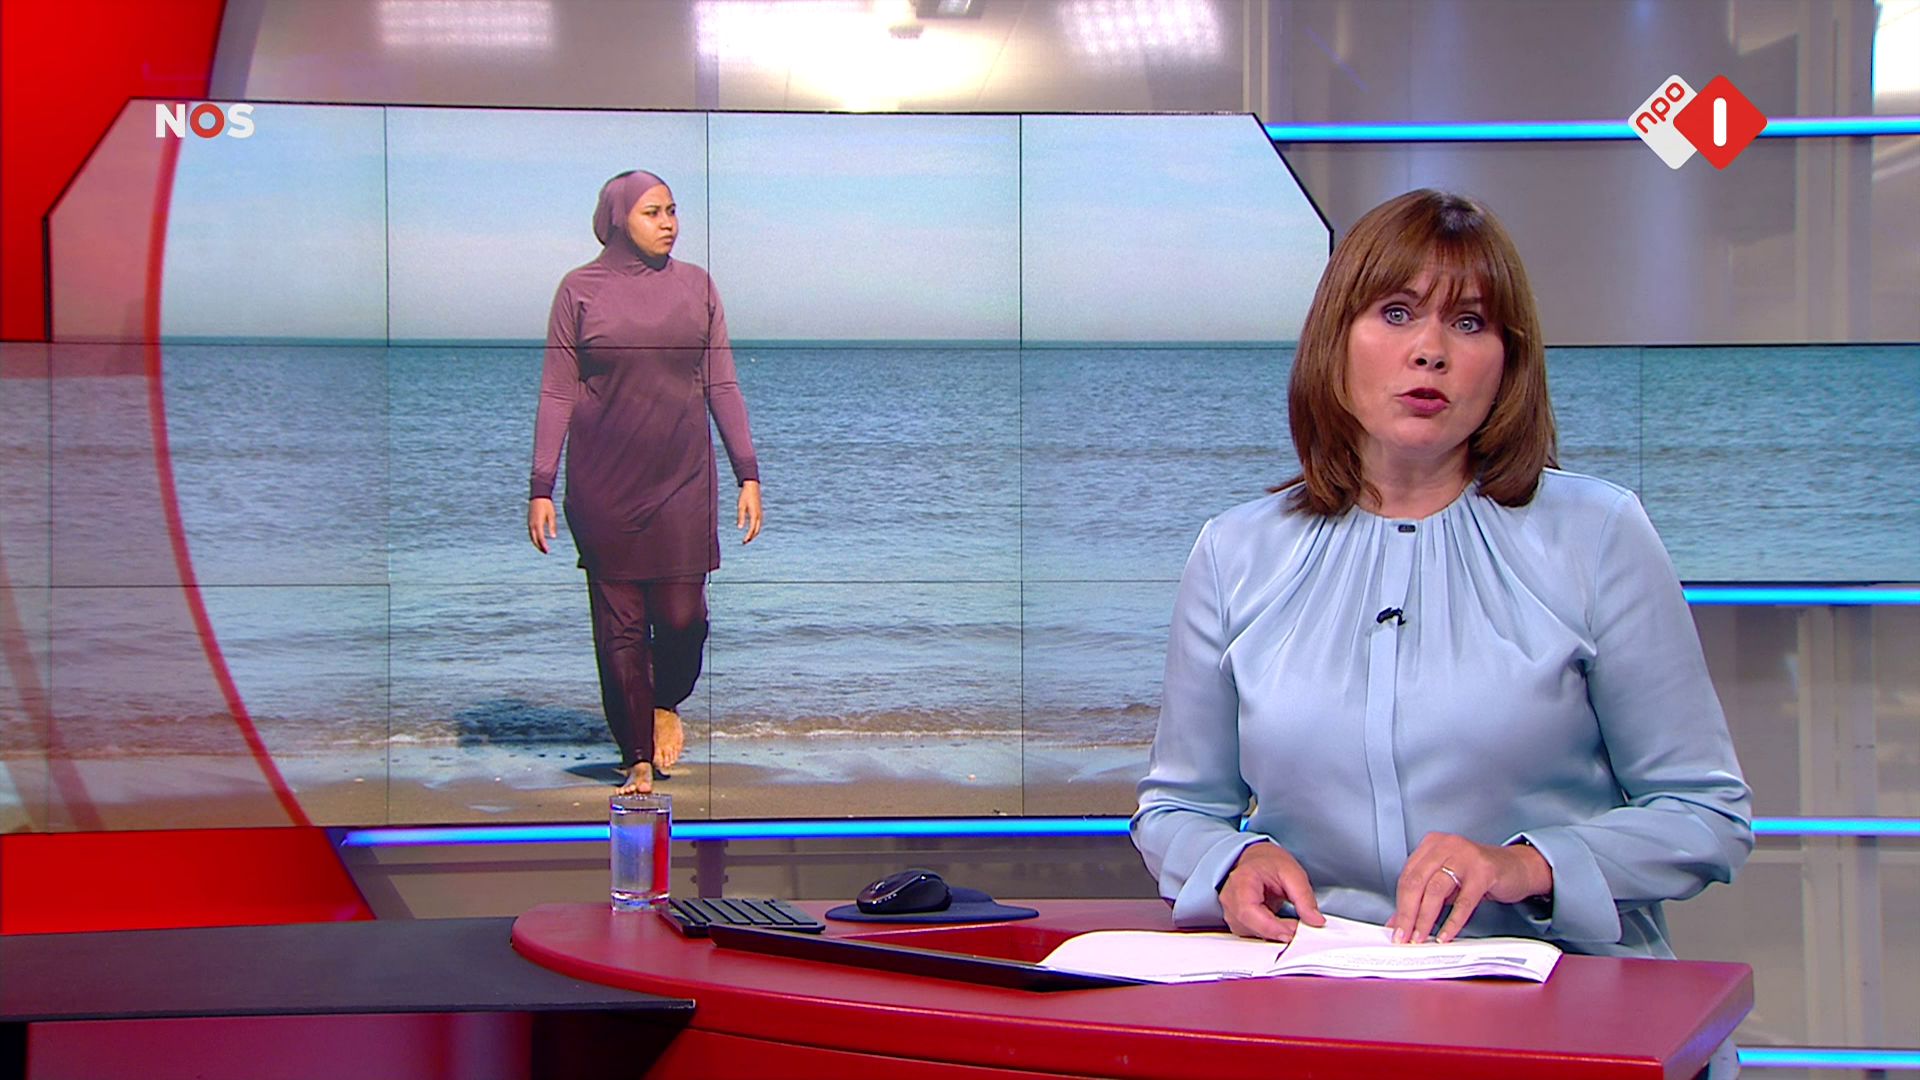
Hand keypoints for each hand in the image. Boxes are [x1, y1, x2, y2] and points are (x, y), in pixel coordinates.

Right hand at [527, 498, 555, 553]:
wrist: (538, 495)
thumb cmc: (546, 505)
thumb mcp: (552, 515)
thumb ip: (552, 526)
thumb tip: (553, 537)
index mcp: (537, 523)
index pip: (540, 537)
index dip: (543, 545)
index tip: (547, 550)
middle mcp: (532, 524)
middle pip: (534, 539)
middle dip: (539, 546)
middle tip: (546, 552)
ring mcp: (530, 523)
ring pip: (532, 536)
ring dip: (536, 543)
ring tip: (543, 548)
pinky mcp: (530, 521)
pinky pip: (531, 532)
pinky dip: (534, 538)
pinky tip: (539, 540)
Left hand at [736, 480, 761, 543]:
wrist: (752, 486)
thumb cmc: (745, 495)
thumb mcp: (741, 506)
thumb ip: (741, 517)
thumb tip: (740, 528)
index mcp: (754, 514)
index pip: (752, 529)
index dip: (748, 537)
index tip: (744, 542)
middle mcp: (759, 515)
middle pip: (757, 530)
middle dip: (751, 537)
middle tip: (745, 543)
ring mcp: (760, 513)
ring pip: (759, 527)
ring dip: (754, 534)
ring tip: (747, 538)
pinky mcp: (759, 511)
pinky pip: (759, 523)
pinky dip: (755, 529)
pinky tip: (751, 530)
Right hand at [1218, 841, 1325, 941]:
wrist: (1258, 860)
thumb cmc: (1270, 863)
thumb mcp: (1293, 873)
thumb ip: (1304, 898)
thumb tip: (1315, 920)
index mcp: (1241, 881)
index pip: (1249, 911)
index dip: (1271, 927)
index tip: (1293, 933)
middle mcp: (1230, 897)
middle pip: (1248, 926)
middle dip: (1275, 932)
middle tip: (1297, 930)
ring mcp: (1229, 910)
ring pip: (1249, 933)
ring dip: (1271, 934)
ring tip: (1290, 925)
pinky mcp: (1236, 920)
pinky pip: (1250, 934)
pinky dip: (1267, 933)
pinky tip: (1279, 926)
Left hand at [1389, 833, 1551, 943]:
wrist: (1516, 867)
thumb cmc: (1478, 874)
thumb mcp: (1446, 881)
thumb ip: (1423, 897)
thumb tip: (1399, 921)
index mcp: (1431, 845)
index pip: (1406, 877)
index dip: (1399, 905)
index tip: (1395, 927)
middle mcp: (1445, 846)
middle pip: (1416, 882)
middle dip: (1407, 914)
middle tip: (1404, 936)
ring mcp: (1465, 857)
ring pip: (1435, 891)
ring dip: (1425, 919)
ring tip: (1421, 937)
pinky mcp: (1484, 871)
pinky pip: (1464, 901)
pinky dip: (1452, 922)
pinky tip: (1446, 935)